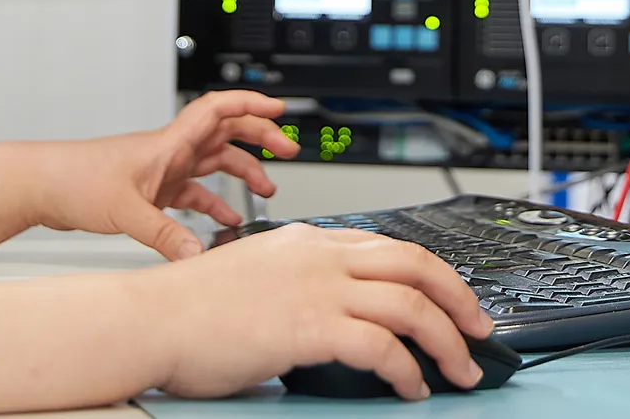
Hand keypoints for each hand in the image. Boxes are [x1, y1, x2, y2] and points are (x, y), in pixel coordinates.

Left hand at [22, 91, 293, 259]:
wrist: (41, 185)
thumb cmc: (73, 180)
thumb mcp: (125, 211)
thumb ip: (163, 235)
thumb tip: (195, 254)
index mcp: (167, 144)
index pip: (218, 110)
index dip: (252, 104)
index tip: (281, 110)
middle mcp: (169, 152)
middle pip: (226, 135)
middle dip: (259, 139)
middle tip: (286, 152)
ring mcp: (161, 170)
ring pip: (213, 164)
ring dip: (242, 173)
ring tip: (265, 191)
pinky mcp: (151, 190)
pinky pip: (193, 193)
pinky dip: (212, 205)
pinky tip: (222, 223)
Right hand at [145, 224, 493, 399]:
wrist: (148, 320)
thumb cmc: (188, 311)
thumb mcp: (257, 278)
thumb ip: (300, 286)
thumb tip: (339, 319)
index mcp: (307, 240)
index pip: (390, 246)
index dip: (434, 274)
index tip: (455, 300)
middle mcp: (318, 255)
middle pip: (417, 264)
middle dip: (460, 299)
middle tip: (480, 330)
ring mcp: (315, 287)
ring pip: (411, 304)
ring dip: (447, 341)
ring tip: (459, 370)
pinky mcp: (308, 326)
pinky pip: (382, 346)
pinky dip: (408, 370)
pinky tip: (411, 388)